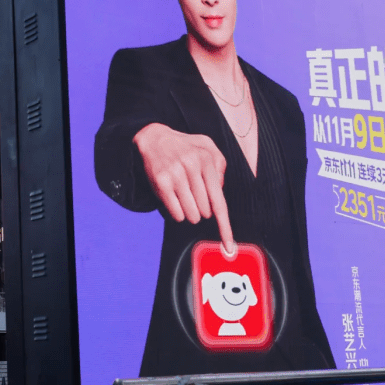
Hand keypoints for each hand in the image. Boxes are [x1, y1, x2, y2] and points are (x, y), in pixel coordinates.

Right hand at [133, 123, 234, 252]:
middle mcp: (192, 167)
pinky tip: (175, 200)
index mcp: (207, 160)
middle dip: (202, 208)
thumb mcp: (208, 147)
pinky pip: (175, 213)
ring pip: (191, 214)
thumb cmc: (185, 146)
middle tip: (194, 194)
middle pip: (205, 211)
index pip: (219, 201)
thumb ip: (220, 166)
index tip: (229, 246)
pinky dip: (177, 213)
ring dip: (189, 212)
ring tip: (184, 197)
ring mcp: (176, 175)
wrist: (155, 138)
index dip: (224, 226)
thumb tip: (219, 189)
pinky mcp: (161, 182)